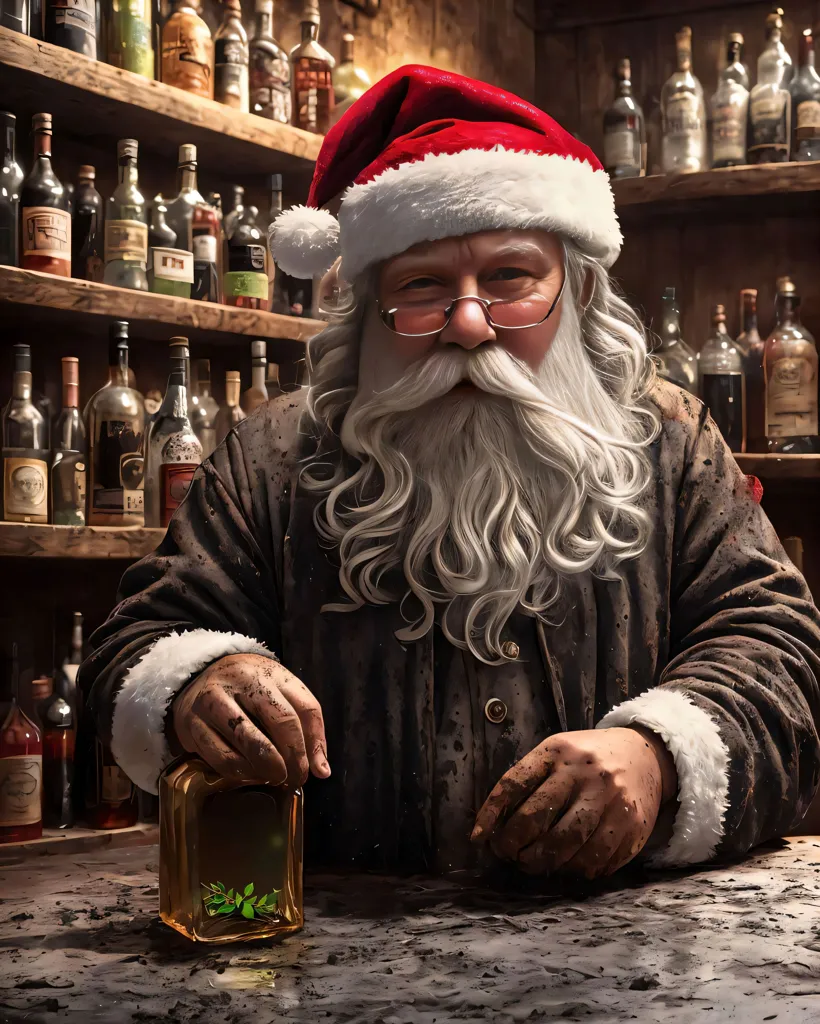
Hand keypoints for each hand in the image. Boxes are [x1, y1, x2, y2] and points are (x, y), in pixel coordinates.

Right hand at [172, 654, 330, 787]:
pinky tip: (249, 775)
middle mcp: (243, 681)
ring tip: (275, 778)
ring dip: (267, 767)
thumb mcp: (280, 693)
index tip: (314, 769)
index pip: (305, 708)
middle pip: (281, 721)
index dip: (314, 743)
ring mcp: (215, 700)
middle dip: (293, 757)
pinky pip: (220, 755)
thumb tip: (322, 770)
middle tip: (295, 778)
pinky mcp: (192, 723)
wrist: (198, 675)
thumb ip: (305, 725)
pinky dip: (240, 771)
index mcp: (272, 673)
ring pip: (249, 739)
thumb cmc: (249, 689)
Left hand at [470, 727, 675, 878]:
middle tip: (508, 855)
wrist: (646, 756)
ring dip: (541, 862)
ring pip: (565, 844)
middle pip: (536, 818)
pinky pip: (595, 860)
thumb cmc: (587, 760)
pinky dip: (575, 870)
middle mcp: (585, 773)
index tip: (479, 838)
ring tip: (532, 864)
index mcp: (558, 751)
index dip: (491, 814)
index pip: (514, 783)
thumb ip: (529, 780)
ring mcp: (611, 800)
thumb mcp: (557, 754)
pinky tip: (567, 866)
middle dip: (514, 845)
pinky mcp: (632, 826)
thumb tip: (491, 827)